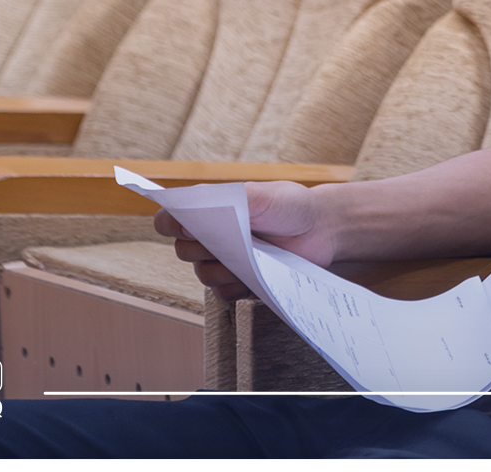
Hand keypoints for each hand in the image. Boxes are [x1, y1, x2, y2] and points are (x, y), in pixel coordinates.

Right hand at [153, 180, 336, 301]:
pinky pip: (222, 294)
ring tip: (251, 257)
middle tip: (233, 239)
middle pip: (183, 251)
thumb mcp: (264, 195)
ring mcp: (224, 261)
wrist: (320, 229)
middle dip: (205, 248)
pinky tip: (255, 276)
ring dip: (223, 269)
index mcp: (209, 209)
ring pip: (203, 274)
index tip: (186, 227)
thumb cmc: (291, 206)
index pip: (169, 219)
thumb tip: (194, 212)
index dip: (170, 224)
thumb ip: (230, 200)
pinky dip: (237, 287)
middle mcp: (211, 236)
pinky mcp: (238, 283)